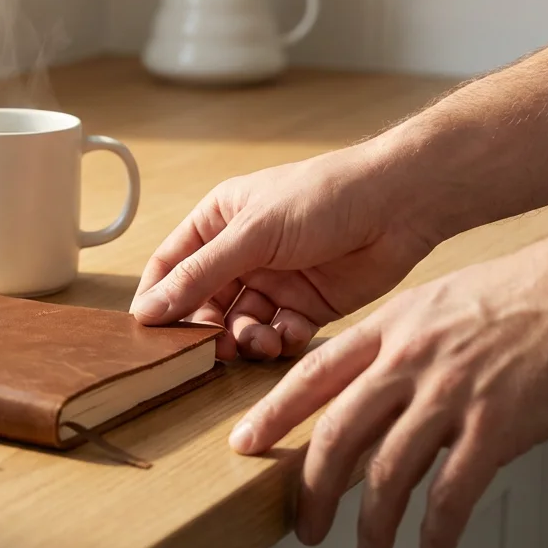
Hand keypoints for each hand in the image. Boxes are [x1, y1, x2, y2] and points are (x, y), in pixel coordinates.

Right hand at [130, 142, 438, 360]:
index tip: (149, 332)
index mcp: (218, 222)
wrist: (399, 205)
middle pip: (203, 303)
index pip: (170, 265)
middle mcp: (241, 252)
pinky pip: (278, 335)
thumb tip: (148, 310)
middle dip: (205, 328)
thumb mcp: (252, 234)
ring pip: (240, 324)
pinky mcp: (306, 306)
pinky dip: (280, 340)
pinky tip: (289, 331)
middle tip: (209, 350)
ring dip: (243, 338)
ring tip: (256, 340)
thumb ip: (200, 275)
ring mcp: (274, 280)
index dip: (157, 298)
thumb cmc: (323, 197)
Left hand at [228, 234, 547, 547]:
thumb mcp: (438, 304)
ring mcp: (452, 392)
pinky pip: (452, 491)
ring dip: (372, 524)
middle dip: (312, 489)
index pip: (312, 374)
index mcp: (391, 327)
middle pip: (338, 432)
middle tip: (304, 525)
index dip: (272, 413)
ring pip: (389, 472)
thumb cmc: (523, 293)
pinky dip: (435, 529)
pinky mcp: (498, 424)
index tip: (244, 443)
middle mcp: (410, 359)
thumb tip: (378, 391)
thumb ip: (401, 345)